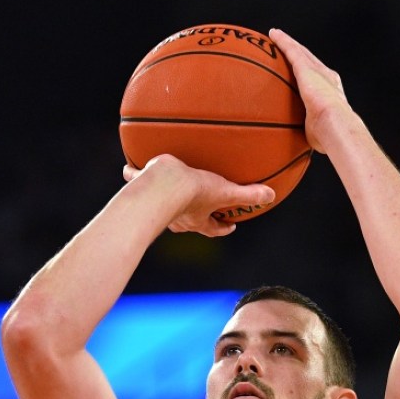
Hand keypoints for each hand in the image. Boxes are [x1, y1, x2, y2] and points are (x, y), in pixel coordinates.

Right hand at [123, 155, 274, 236]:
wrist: (164, 184)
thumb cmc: (194, 192)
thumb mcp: (226, 192)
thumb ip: (248, 195)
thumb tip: (271, 196)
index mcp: (198, 218)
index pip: (213, 228)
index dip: (222, 228)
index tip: (230, 225)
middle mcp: (178, 216)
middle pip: (188, 219)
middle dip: (194, 214)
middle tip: (199, 207)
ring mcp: (159, 203)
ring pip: (163, 204)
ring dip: (164, 199)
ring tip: (163, 189)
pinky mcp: (144, 186)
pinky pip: (138, 181)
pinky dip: (133, 175)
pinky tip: (128, 170)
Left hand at [268, 28, 352, 153]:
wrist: (335, 125)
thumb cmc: (328, 135)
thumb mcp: (317, 133)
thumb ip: (308, 133)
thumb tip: (297, 146)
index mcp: (332, 92)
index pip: (319, 79)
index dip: (311, 72)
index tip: (302, 70)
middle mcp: (327, 77)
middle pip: (310, 60)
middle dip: (299, 53)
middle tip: (288, 47)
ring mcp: (317, 70)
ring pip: (300, 52)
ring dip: (289, 43)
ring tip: (276, 37)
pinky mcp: (305, 68)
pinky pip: (291, 50)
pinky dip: (282, 41)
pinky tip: (272, 35)